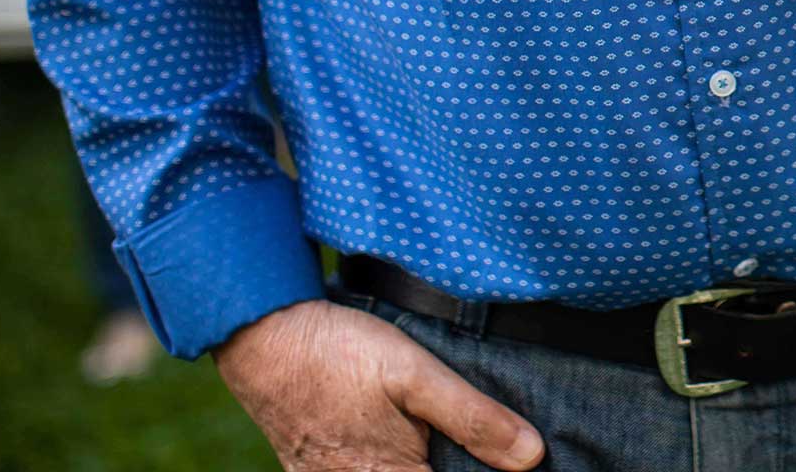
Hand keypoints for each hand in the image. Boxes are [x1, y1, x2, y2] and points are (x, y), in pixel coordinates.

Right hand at [215, 298, 544, 471]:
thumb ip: (473, 418)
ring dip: (421, 460)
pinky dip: (391, 461)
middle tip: (480, 448)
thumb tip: (531, 457)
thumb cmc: (340, 353)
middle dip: (453, 464)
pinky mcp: (310, 467)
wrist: (263, 337)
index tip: (509, 464)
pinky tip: (400, 441)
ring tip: (439, 442)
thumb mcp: (417, 375)